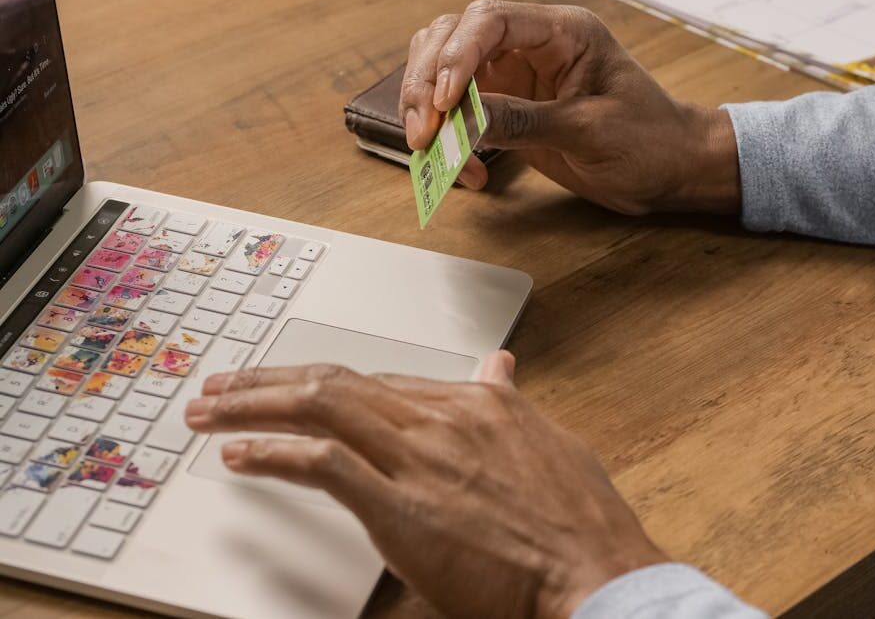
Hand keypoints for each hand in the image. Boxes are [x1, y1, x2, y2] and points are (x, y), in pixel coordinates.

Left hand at [185, 352, 666, 618]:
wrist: (596, 573)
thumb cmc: (578, 521)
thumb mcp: (547, 442)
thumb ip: (510, 401)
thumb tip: (500, 366)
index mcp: (474, 403)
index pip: (378, 382)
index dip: (324, 382)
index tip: (290, 386)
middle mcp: (441, 418)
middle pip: (337, 383)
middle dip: (270, 380)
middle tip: (223, 385)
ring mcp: (420, 459)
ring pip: (321, 408)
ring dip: (255, 404)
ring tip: (211, 411)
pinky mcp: (402, 507)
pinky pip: (324, 466)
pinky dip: (275, 454)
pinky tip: (241, 455)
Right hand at [400, 0, 739, 214]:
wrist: (669, 171)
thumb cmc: (649, 141)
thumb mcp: (589, 131)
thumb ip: (525, 121)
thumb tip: (465, 118)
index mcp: (563, 33)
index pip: (490, 21)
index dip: (456, 56)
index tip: (444, 102)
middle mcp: (532, 46)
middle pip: (452, 38)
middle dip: (427, 84)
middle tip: (425, 133)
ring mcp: (515, 77)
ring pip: (443, 70)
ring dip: (428, 110)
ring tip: (433, 151)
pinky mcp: (506, 109)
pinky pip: (459, 114)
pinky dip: (448, 140)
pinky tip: (465, 171)